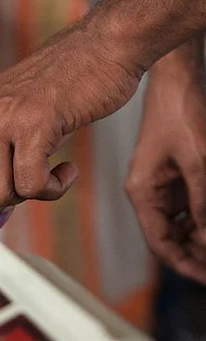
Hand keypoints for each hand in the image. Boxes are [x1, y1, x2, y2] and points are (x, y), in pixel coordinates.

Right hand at [125, 45, 205, 283]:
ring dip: (203, 232)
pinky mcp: (178, 171)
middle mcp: (148, 191)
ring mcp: (163, 181)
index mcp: (141, 191)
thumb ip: (203, 204)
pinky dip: (203, 214)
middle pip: (172, 236)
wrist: (178, 76)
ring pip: (184, 222)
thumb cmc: (179, 110)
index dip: (186, 264)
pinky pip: (191, 203)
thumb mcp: (198, 161)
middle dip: (198, 251)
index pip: (161, 243)